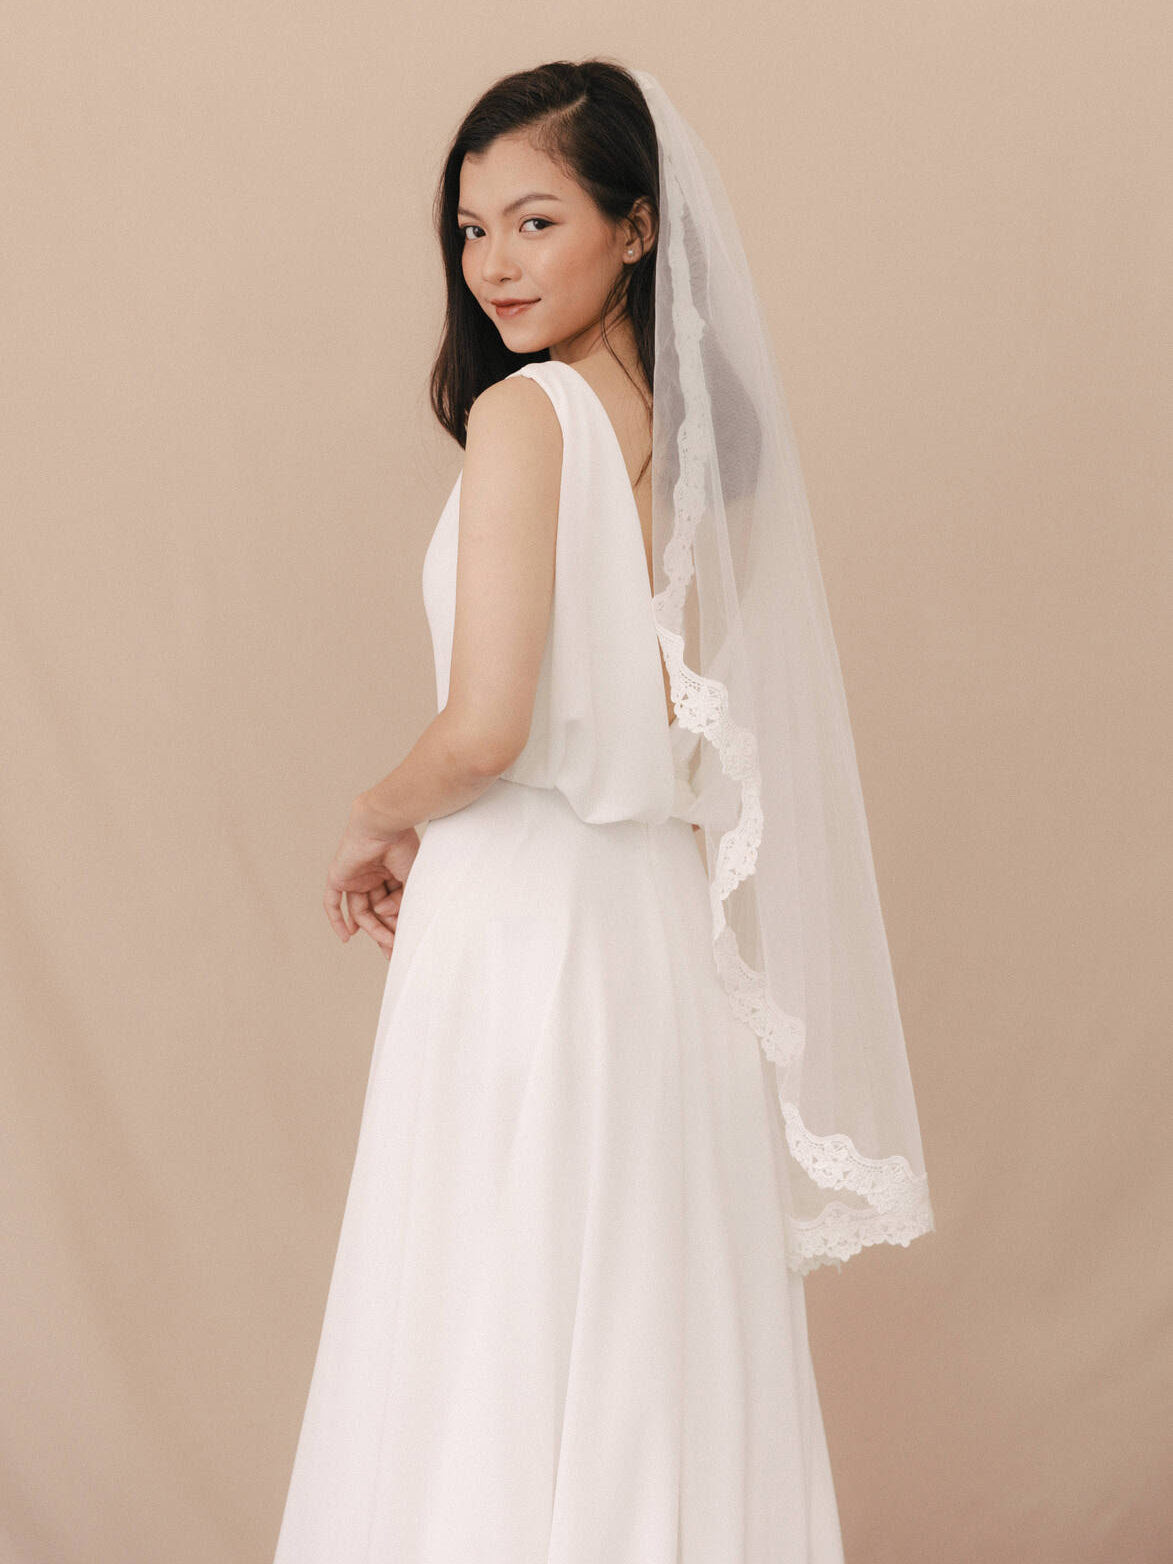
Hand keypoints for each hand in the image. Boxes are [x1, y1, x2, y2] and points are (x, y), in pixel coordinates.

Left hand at [323, 795, 420, 958]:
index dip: (397, 925)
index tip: (404, 944)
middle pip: (375, 911)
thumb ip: (402, 902)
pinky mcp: (338, 876)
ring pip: (360, 910)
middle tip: (393, 952)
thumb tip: (389, 919)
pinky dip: (336, 919)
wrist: (384, 825)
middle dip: (384, 932)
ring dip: (372, 927)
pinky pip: (332, 902)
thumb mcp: (411, 880)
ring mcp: (355, 876)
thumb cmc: (403, 846)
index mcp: (391, 873)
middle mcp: (372, 876)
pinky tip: (347, 937)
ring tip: (386, 940)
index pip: (391, 905)